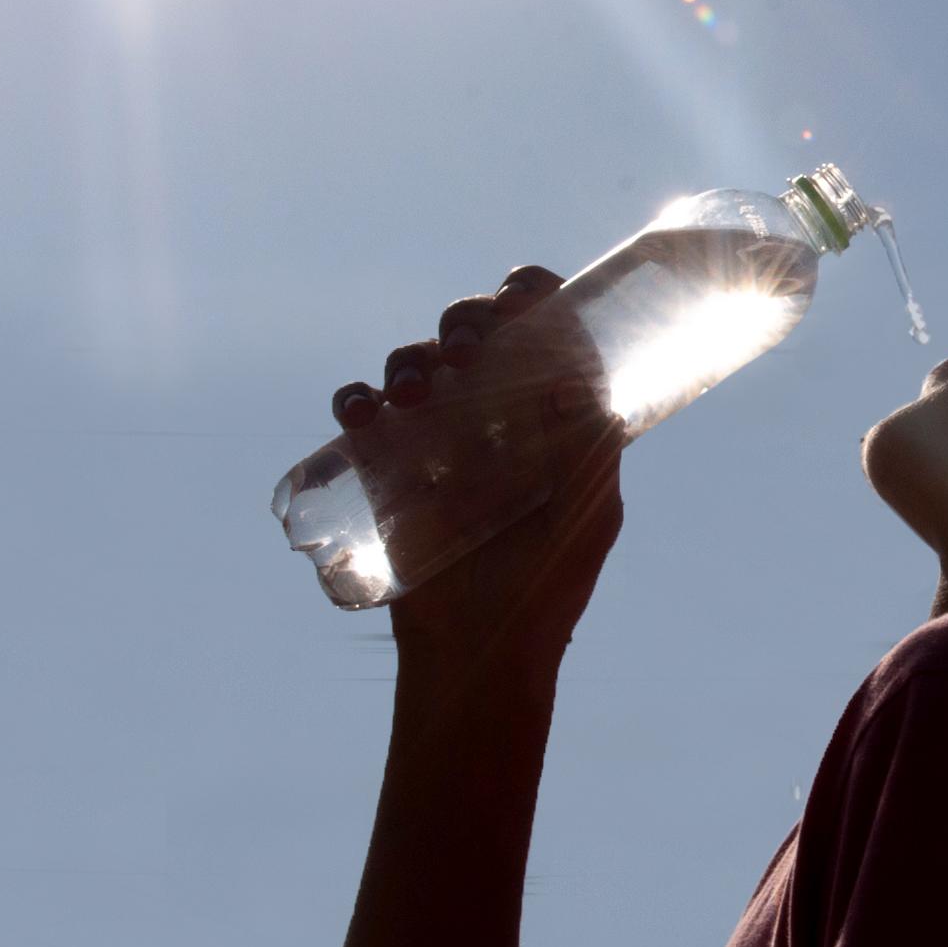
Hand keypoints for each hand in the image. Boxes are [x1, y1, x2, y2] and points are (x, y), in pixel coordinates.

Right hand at [328, 267, 625, 670]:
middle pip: (473, 337)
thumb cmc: (546, 589)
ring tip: (420, 395)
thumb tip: (578, 380)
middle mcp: (493, 419)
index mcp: (550, 421)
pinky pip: (362, 413)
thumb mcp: (587, 518)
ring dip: (414, 360)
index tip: (522, 292)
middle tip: (467, 346)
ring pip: (417, 365)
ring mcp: (437, 440)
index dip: (533, 300)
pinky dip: (356, 400)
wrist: (477, 654)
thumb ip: (591, 451)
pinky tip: (366, 413)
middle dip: (468, 320)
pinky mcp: (387, 469)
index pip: (543, 338)